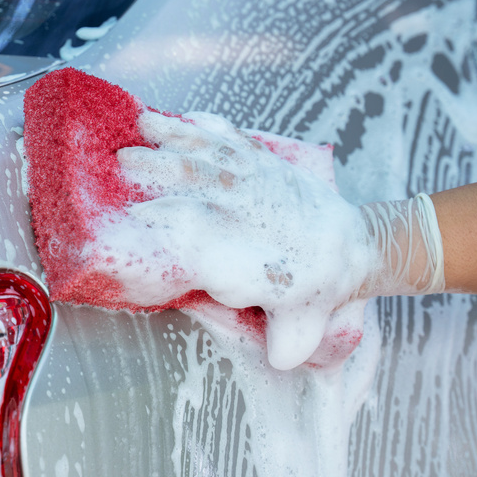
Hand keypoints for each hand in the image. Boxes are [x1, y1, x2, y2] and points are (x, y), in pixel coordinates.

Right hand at [103, 111, 443, 368]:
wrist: (353, 246)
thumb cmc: (316, 290)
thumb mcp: (303, 326)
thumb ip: (287, 342)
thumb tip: (282, 359)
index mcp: (249, 247)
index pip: (200, 233)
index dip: (166, 224)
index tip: (134, 217)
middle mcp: (248, 207)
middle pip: (197, 181)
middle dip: (159, 170)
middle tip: (122, 162)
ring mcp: (256, 177)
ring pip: (211, 153)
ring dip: (175, 138)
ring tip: (142, 123)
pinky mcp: (263, 161)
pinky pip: (235, 139)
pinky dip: (209, 126)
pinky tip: (187, 116)